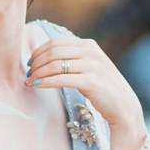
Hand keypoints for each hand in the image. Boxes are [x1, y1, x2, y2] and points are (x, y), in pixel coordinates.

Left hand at [26, 34, 144, 138]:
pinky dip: (46, 81)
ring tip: (29, 81)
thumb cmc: (102, 89)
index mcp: (89, 45)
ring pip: (56, 64)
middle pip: (53, 52)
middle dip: (36, 63)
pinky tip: (37, 85)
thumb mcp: (89, 67)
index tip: (29, 63)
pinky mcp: (91, 81)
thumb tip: (45, 58)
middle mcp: (91, 52)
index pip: (56, 43)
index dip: (38, 52)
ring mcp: (92, 65)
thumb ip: (73, 59)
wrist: (123, 106)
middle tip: (27, 74)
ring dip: (38, 73)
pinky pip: (61, 79)